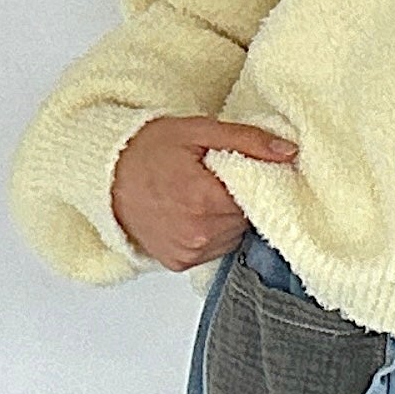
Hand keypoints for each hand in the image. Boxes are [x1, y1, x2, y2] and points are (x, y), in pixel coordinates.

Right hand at [111, 115, 298, 268]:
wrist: (106, 175)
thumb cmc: (148, 149)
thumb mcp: (200, 131)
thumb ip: (248, 141)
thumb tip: (288, 152)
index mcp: (206, 200)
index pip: (258, 198)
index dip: (254, 181)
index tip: (241, 170)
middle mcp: (199, 234)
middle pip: (246, 219)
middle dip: (238, 199)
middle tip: (214, 179)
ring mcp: (188, 252)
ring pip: (233, 236)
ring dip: (226, 218)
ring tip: (201, 195)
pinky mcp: (179, 263)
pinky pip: (213, 250)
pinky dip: (210, 234)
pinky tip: (192, 213)